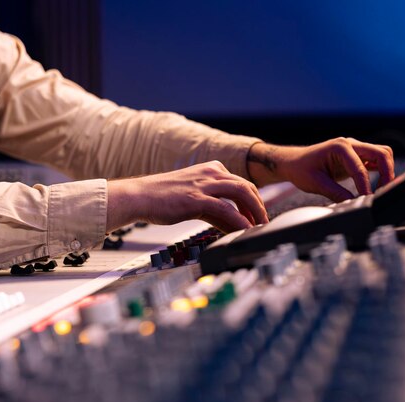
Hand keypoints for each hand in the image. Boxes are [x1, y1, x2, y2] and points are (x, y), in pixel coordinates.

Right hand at [107, 161, 268, 232]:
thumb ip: (215, 209)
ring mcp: (204, 184)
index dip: (254, 201)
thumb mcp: (194, 199)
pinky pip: (225, 209)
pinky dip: (239, 220)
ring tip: (261, 227)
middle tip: (265, 223)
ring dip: (255, 212)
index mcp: (211, 169)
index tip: (258, 216)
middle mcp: (210, 173)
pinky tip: (246, 230)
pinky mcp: (196, 198)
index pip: (241, 183)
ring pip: (241, 193)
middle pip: (246, 186)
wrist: (139, 196)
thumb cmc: (163, 198)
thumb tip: (233, 224)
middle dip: (259, 206)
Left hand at [247, 138, 394, 201]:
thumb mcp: (316, 184)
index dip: (366, 185)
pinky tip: (377, 186)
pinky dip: (380, 171)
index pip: (360, 167)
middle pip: (381, 153)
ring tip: (381, 189)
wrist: (293, 162)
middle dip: (387, 172)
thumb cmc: (301, 169)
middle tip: (383, 192)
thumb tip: (353, 203)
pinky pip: (375, 161)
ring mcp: (355, 149)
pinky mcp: (356, 157)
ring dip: (386, 170)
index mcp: (339, 147)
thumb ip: (336, 193)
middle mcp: (350, 144)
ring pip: (382, 154)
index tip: (368, 199)